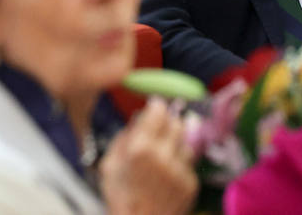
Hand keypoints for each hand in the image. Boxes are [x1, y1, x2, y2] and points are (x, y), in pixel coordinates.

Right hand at [99, 97, 197, 214]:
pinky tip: (167, 172)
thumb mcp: (110, 163)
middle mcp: (164, 156)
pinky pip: (188, 163)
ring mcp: (180, 171)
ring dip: (175, 141)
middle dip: (168, 121)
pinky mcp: (191, 183)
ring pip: (185, 142)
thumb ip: (124, 138)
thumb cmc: (119, 196)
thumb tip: (137, 119)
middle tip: (160, 125)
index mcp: (140, 148)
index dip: (157, 106)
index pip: (158, 112)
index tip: (155, 105)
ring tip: (163, 152)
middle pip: (176, 123)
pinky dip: (179, 162)